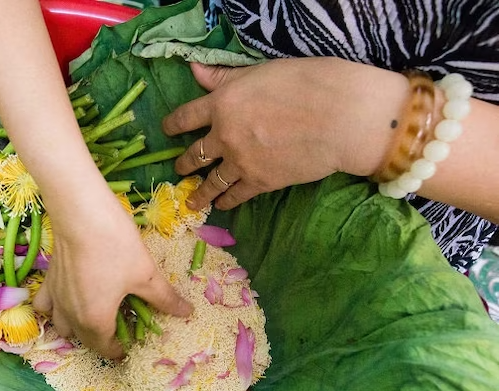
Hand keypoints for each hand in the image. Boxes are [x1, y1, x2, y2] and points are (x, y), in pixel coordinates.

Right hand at [32, 187, 192, 359]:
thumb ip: (164, 298)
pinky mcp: (48, 281)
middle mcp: (71, 316)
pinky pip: (46, 306)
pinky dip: (55, 309)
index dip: (121, 350)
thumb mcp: (145, 274)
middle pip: (85, 340)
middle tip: (122, 327)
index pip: (106, 349)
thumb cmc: (116, 246)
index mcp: (95, 320)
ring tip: (94, 315)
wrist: (81, 214)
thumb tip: (187, 312)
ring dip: (77, 328)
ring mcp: (56, 299)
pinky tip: (69, 298)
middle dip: (102, 340)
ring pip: (62, 326)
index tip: (133, 342)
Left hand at [162, 57, 408, 209]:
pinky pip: (235, 196)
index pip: (185, 116)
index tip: (166, 130)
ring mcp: (240, 162)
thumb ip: (225, 77)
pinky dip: (226, 201)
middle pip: (194, 154)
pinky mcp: (260, 182)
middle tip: (178, 169)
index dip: (173, 124)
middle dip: (183, 163)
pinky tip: (222, 205)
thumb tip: (195, 70)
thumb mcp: (260, 72)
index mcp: (222, 104)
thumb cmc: (307, 83)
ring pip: (211, 182)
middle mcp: (224, 136)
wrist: (339, 118)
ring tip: (191, 201)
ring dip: (199, 192)